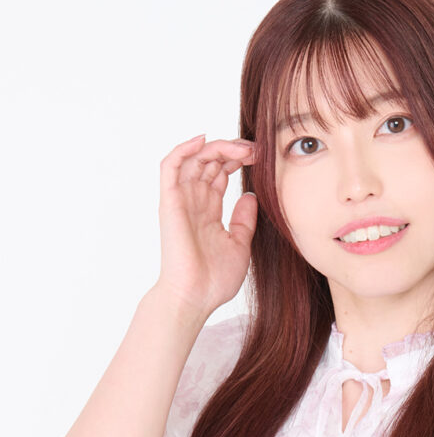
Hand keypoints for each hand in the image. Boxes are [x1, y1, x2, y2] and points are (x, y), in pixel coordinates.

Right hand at [154, 134, 257, 315]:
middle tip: (256, 149)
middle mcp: (193, 201)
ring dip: (217, 147)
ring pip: (194, 158)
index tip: (261, 157)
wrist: (194, 297)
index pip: (219, 173)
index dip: (238, 160)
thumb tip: (251, 196)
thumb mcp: (240, 244)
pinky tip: (204, 140)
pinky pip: (170, 166)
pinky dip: (183, 148)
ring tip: (242, 147)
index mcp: (208, 211)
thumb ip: (244, 220)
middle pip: (209, 161)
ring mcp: (181, 200)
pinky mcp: (170, 202)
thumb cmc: (214, 279)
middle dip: (233, 149)